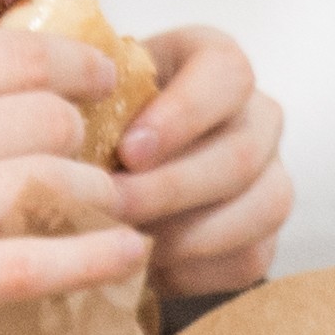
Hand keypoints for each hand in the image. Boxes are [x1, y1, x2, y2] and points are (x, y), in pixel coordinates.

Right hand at [0, 31, 142, 334]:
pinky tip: (126, 259)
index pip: (12, 52)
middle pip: (45, 118)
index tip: (102, 84)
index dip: (77, 69)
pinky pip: (30, 266)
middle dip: (89, 143)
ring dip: (99, 203)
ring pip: (51, 186)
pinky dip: (94, 260)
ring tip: (119, 216)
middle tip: (108, 166)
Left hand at [110, 23, 293, 296]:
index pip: (228, 74)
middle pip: (243, 153)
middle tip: (113, 207)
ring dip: (187, 234)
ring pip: (262, 208)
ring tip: (125, 243)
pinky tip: (145, 267)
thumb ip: (83, 98)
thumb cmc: (92, 124)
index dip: (183, 114)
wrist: (105, 179)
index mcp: (216, 64)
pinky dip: (195, 271)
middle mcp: (257, 116)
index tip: (128, 150)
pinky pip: (250, 258)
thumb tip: (64, 126)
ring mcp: (270, 178)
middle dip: (172, 188)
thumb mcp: (87, 96)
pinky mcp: (264, 236)